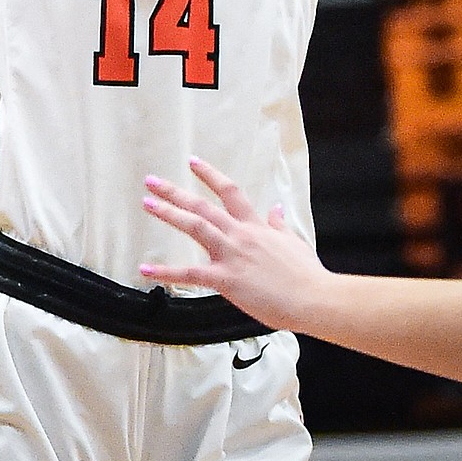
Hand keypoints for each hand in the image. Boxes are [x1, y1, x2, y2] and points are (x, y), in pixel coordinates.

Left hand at [139, 157, 332, 330]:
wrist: (315, 298)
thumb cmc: (307, 275)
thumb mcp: (294, 242)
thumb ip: (279, 225)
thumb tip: (275, 209)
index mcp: (256, 226)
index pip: (230, 191)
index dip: (209, 174)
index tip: (192, 162)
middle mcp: (240, 235)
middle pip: (203, 205)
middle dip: (175, 191)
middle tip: (152, 181)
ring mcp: (232, 255)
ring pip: (195, 226)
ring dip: (169, 214)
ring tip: (147, 203)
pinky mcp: (227, 279)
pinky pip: (190, 274)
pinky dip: (166, 272)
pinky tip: (146, 269)